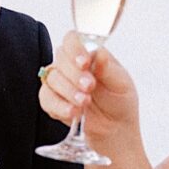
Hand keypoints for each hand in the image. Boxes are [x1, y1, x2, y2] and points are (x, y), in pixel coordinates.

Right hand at [38, 31, 139, 147]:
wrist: (115, 127)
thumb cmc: (119, 100)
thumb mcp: (121, 83)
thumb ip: (109, 68)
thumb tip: (99, 53)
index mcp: (87, 53)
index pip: (72, 40)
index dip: (75, 49)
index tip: (85, 63)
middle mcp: (70, 65)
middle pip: (60, 58)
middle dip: (74, 74)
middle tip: (89, 87)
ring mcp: (59, 82)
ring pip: (52, 79)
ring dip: (68, 91)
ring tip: (85, 103)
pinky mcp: (52, 100)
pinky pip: (46, 99)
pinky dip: (59, 106)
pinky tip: (73, 112)